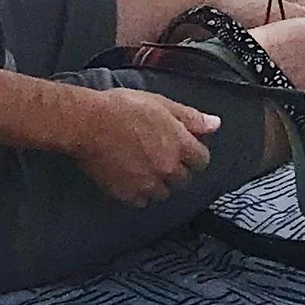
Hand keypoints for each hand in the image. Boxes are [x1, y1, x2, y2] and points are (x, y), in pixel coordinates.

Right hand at [66, 87, 216, 205]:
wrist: (89, 123)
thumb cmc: (123, 107)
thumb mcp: (162, 103)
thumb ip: (191, 117)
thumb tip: (215, 124)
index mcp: (179, 144)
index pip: (202, 160)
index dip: (195, 153)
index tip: (185, 148)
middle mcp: (167, 168)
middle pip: (184, 178)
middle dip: (178, 168)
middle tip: (162, 153)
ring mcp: (148, 184)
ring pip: (164, 192)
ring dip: (160, 182)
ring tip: (146, 165)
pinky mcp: (128, 195)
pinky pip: (142, 201)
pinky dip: (140, 192)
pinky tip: (132, 176)